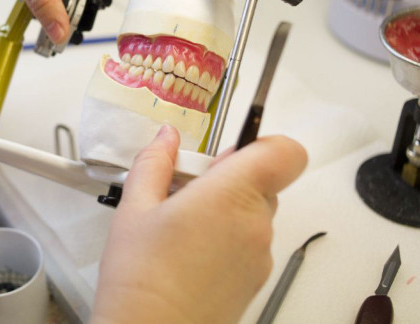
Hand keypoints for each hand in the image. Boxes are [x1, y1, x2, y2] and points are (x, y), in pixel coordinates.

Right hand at [91, 126, 306, 323]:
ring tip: (179, 226)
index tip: (231, 149)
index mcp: (232, 195)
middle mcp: (256, 224)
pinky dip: (226, 239)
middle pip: (262, 181)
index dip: (264, 142)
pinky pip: (249, 244)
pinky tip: (187, 253)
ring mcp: (260, 257)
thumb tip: (166, 137)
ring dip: (225, 209)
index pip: (284, 153)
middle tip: (184, 189)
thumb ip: (155, 163)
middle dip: (227, 178)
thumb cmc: (141, 276)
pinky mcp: (254, 282)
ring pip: (253, 213)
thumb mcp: (135, 206)